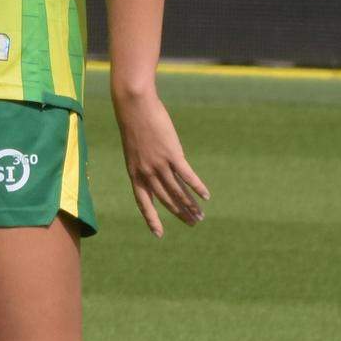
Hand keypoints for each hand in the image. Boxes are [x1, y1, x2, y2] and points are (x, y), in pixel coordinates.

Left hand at [112, 83, 208, 235]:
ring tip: (201, 216)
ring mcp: (158, 164)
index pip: (142, 202)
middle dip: (179, 213)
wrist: (134, 106)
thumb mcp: (136, 148)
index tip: (158, 234)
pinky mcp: (171, 154)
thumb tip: (160, 172)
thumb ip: (146, 163)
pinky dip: (197, 187)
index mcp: (134, 172)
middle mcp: (145, 172)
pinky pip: (186, 176)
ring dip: (190, 205)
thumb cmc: (135, 125)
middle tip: (192, 223)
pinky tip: (206, 196)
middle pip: (165, 199)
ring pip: (177, 191)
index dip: (151, 218)